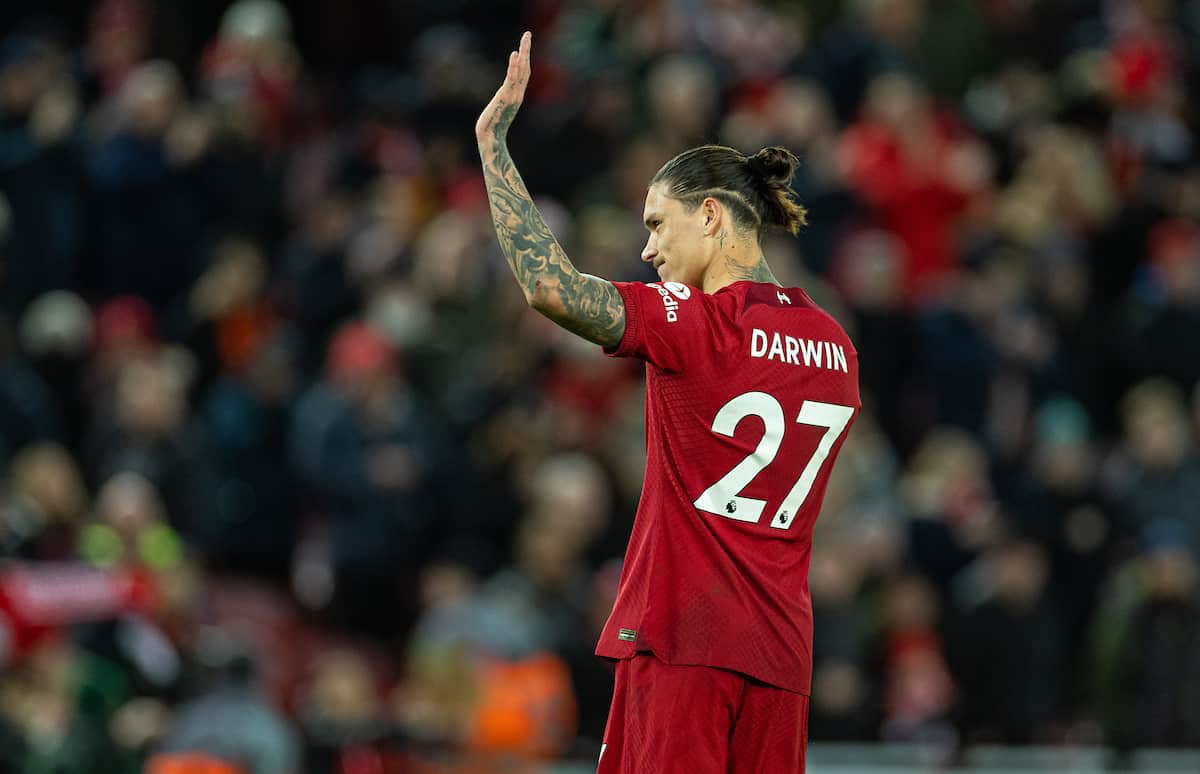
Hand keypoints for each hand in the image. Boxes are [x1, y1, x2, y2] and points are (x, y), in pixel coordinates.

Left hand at [475, 31, 530, 145]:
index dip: (525, 58)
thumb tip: (501, 98)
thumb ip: (502, 101)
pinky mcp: (506, 97)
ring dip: (524, 52)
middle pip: (525, 67)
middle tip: (527, 33)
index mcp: (516, 95)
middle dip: (526, 49)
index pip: (523, 73)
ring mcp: (513, 95)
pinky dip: (514, 66)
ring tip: (526, 37)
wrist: (490, 137)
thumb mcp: (498, 109)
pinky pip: (512, 78)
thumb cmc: (492, 127)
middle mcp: (517, 93)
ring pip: (521, 70)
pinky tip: (515, 54)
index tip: (524, 45)